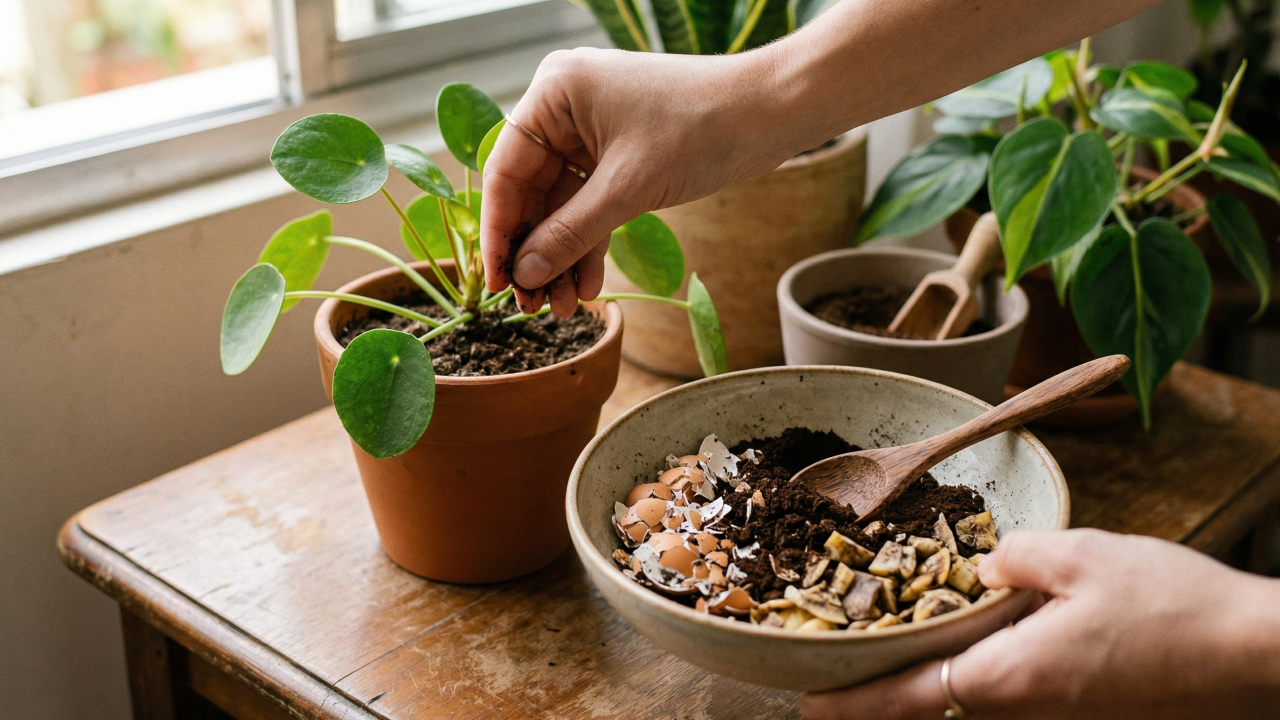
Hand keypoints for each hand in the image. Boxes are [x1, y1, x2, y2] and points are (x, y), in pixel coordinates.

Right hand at [480, 47, 798, 315]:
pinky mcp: (619, 155)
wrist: (770, 114)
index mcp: (554, 93)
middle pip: (531, 192)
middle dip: (535, 252)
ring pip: (561, 205)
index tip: (496, 282)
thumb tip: (525, 275)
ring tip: (562, 308)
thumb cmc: (699, 130)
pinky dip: (589, 244)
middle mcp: (565, 107)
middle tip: (531, 305)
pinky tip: (587, 287)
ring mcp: (592, 131)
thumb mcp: (627, 189)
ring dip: (561, 256)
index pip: (505, 171)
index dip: (499, 231)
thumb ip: (570, 234)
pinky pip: (590, 204)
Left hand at [800, 528, 1279, 719]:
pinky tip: (964, 638)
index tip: (804, 706)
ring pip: (967, 700)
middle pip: (930, 705)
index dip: (851, 704)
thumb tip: (983, 568)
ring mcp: (1055, 715)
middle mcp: (1024, 710)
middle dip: (878, 693)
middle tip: (831, 672)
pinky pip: (1007, 694)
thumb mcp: (1081, 556)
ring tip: (884, 648)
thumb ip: (1013, 558)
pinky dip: (969, 671)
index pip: (907, 698)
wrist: (1256, 658)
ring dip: (921, 682)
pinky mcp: (1081, 708)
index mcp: (1008, 678)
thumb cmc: (1173, 608)